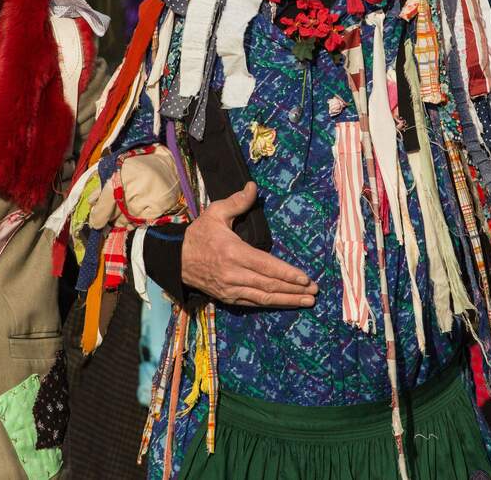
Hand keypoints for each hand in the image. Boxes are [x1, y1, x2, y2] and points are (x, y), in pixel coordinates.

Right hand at [181, 183, 316, 307]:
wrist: (175, 260)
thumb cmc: (198, 234)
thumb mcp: (215, 213)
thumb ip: (237, 201)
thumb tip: (253, 186)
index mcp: (233, 252)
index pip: (266, 266)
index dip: (287, 274)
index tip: (305, 278)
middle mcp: (233, 274)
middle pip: (269, 285)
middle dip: (294, 290)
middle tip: (314, 292)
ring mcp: (231, 289)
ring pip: (263, 298)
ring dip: (287, 300)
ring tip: (307, 302)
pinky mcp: (228, 298)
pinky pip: (253, 303)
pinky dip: (271, 305)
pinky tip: (285, 303)